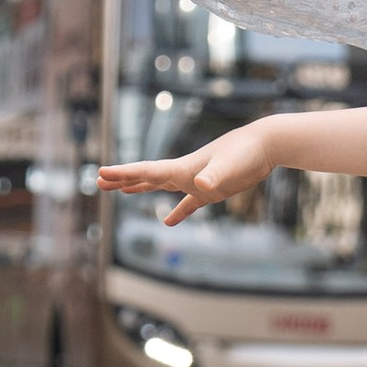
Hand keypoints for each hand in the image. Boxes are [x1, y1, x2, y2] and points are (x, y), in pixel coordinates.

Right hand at [96, 123, 280, 224]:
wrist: (266, 144)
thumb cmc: (246, 152)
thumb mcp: (228, 167)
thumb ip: (213, 176)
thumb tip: (200, 186)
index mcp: (182, 168)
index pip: (146, 171)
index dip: (122, 173)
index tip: (100, 174)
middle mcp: (185, 172)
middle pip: (147, 177)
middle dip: (123, 179)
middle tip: (100, 182)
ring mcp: (197, 180)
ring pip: (162, 186)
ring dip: (142, 188)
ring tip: (123, 191)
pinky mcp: (212, 190)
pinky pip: (189, 204)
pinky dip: (178, 212)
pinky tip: (169, 222)